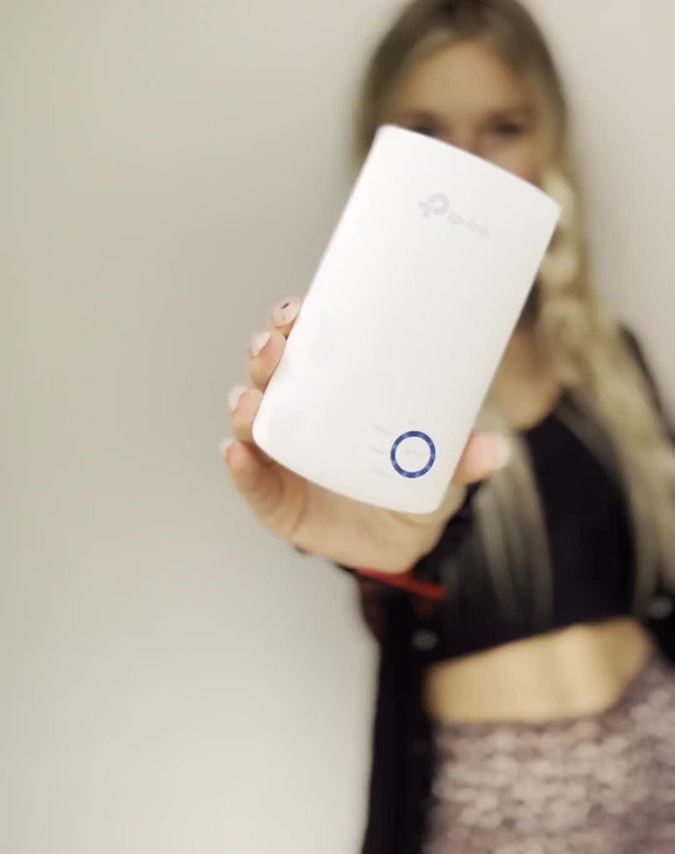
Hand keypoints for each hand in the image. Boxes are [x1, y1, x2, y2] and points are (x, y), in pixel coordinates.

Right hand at [221, 297, 509, 572]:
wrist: (403, 540)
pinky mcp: (274, 499)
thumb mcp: (442, 465)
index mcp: (334, 390)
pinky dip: (241, 468)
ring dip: (246, 405)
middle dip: (265, 355)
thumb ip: (462, 458)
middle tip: (272, 347)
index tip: (296, 312)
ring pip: (252, 421)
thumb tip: (493, 451)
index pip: (306, 345)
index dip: (293, 323)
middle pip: (270, 374)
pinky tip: (236, 454)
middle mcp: (300, 414)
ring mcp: (281, 456)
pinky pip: (252, 482)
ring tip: (249, 402)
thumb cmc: (413, 480)